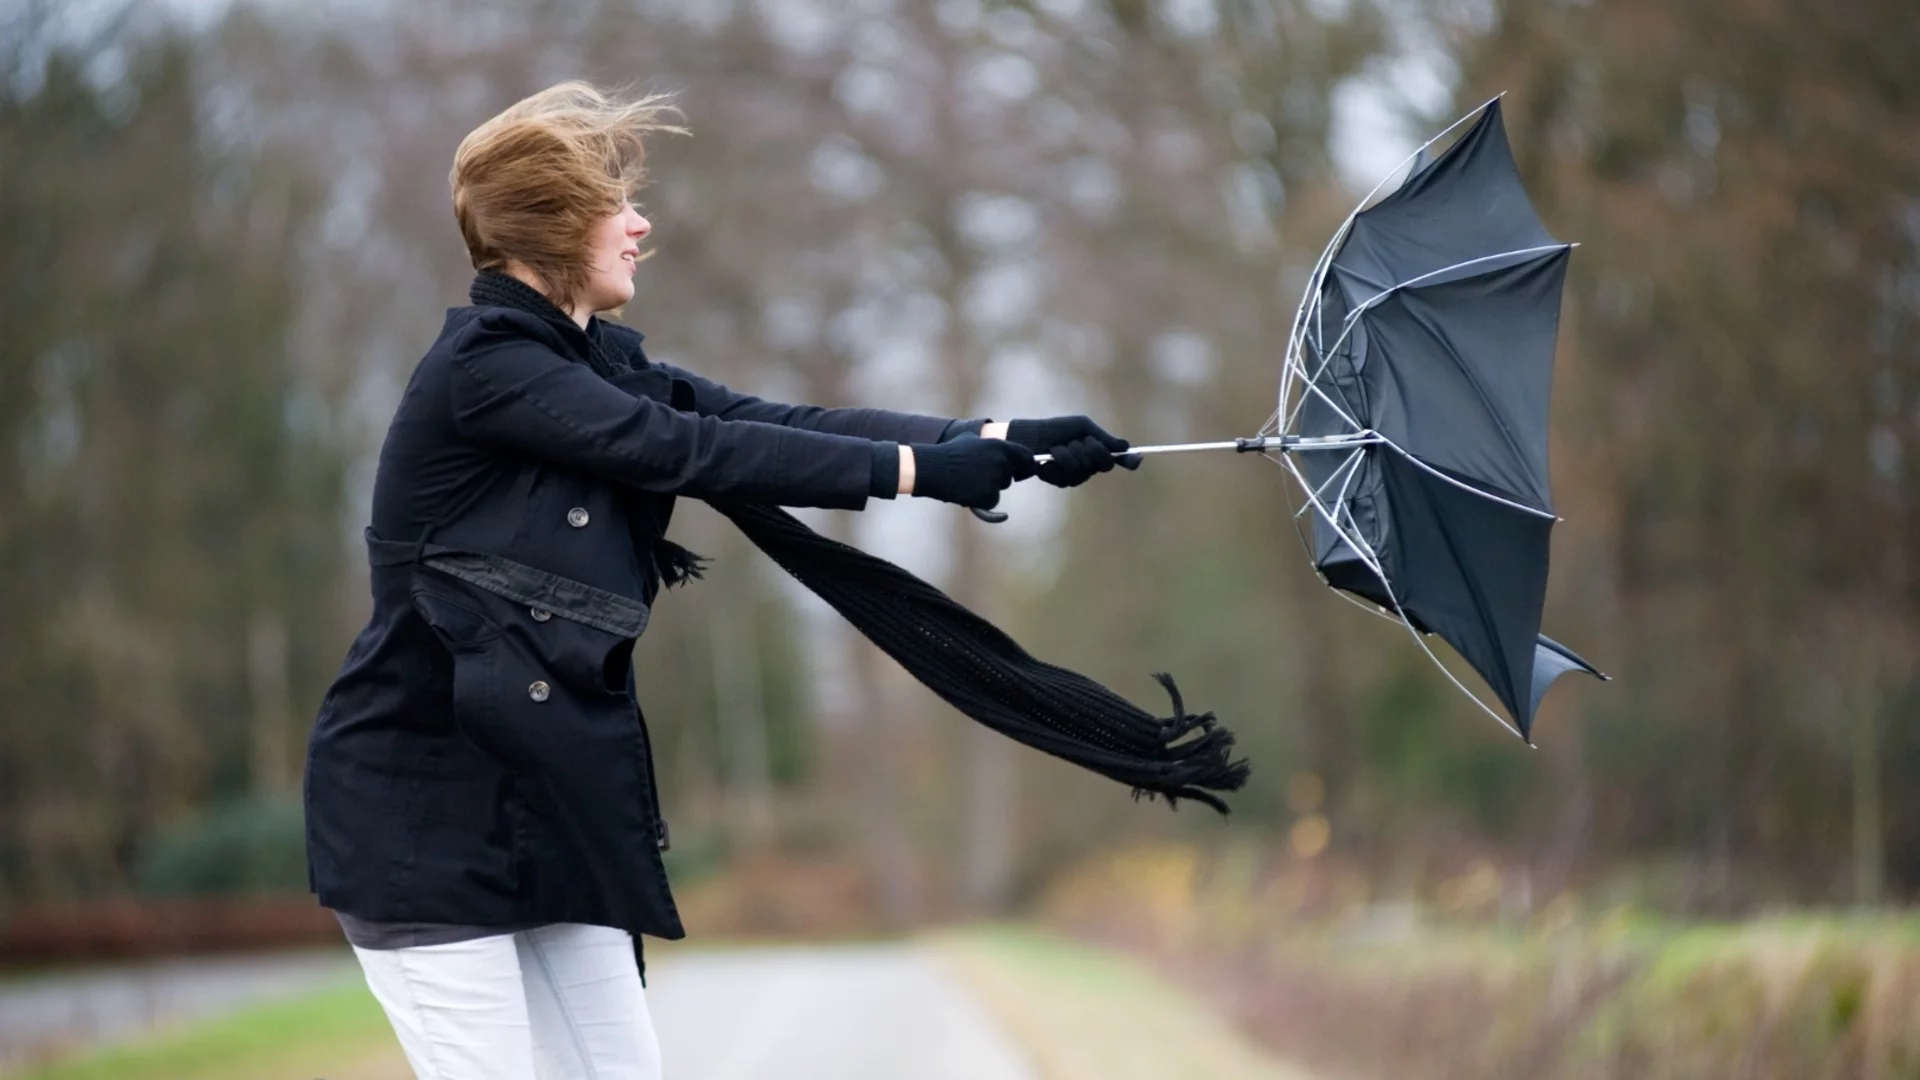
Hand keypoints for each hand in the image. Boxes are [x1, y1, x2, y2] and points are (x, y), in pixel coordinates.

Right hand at [906, 436, 1036, 508]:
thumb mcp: (971, 439)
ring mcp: (995, 480)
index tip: (1022, 470)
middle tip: (979, 475)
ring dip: (988, 488)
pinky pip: (992, 502)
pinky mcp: (988, 496)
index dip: (1025, 464)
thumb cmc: (949, 452)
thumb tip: (999, 447)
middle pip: (1009, 475)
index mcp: (1000, 446)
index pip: (1026, 456)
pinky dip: (982, 501)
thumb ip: (989, 444)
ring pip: (1000, 488)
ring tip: (968, 481)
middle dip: (998, 477)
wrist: (934, 468)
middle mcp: (1001, 462)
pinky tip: (968, 492)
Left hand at [1004, 415, 1142, 487]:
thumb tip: (1126, 445)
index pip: (1118, 458)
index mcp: (1098, 451)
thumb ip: (1102, 437)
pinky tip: (1048, 458)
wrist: (1029, 437)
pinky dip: (1056, 461)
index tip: (1136, 459)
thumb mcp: (1081, 427)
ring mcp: (1076, 476)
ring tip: (1056, 447)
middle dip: (1090, 449)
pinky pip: (1066, 475)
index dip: (1129, 460)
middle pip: (1104, 464)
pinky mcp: (1060, 482)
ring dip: (1068, 453)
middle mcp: (1090, 466)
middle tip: (1077, 440)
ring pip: (1083, 469)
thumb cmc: (1057, 429)